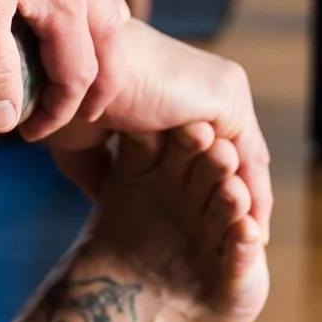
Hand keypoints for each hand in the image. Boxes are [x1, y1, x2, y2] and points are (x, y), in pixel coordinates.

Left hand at [0, 0, 132, 140]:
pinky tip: (65, 9)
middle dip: (96, 89)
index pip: (80, 77)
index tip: (29, 133)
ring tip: (75, 71)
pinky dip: (89, 8)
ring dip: (97, 48)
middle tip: (73, 116)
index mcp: (69, 2)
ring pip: (107, 9)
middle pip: (110, 48)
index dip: (58, 114)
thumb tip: (7, 123)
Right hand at [41, 20, 272, 240]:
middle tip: (239, 246)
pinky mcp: (227, 97)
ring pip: (246, 156)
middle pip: (231, 153)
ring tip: (252, 247)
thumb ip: (102, 170)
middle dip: (233, 201)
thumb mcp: (86, 146)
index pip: (203, 149)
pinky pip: (251, 157)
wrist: (71, 74)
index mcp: (175, 91)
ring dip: (250, 203)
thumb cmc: (67, 99)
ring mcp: (219, 89)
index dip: (204, 191)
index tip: (203, 230)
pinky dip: (254, 196)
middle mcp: (203, 86)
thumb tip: (103, 199)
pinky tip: (251, 232)